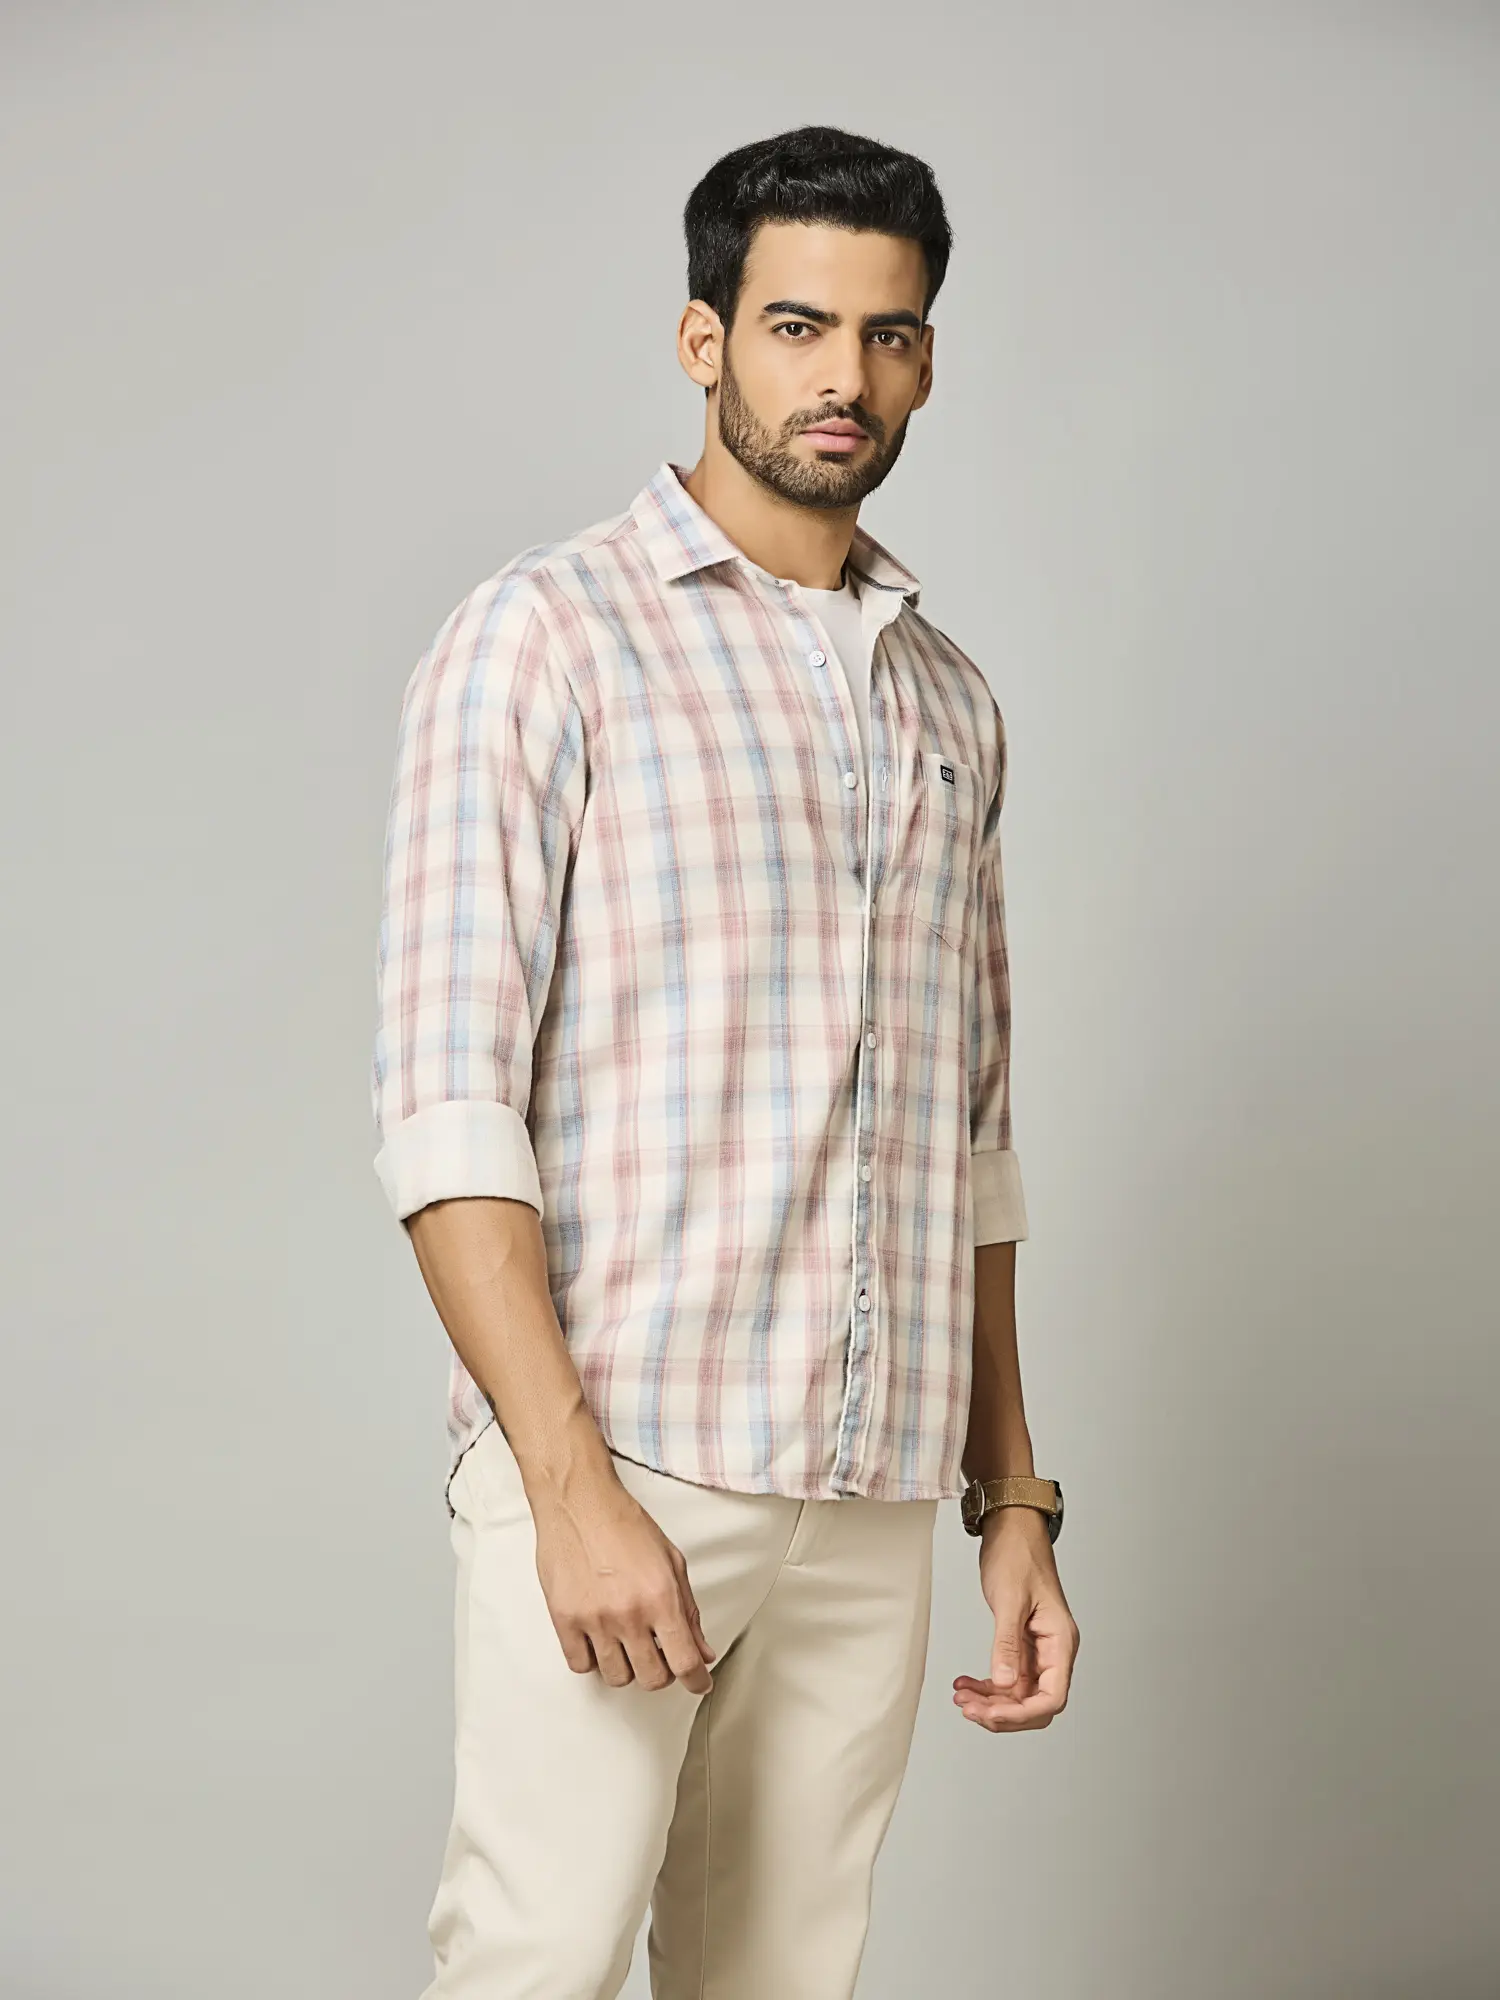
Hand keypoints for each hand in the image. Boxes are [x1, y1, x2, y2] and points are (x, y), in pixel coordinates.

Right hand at [529, 1468, 716, 1693]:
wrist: (579, 1502)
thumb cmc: (624, 1524)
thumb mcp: (672, 1562)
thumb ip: (689, 1611)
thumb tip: (702, 1650)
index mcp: (661, 1598)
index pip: (685, 1662)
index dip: (697, 1681)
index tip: (699, 1684)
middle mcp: (629, 1614)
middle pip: (652, 1678)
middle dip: (661, 1672)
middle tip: (659, 1655)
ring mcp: (594, 1620)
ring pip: (617, 1677)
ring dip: (627, 1666)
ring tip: (626, 1642)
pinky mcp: (564, 1619)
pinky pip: (581, 1665)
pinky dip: (592, 1659)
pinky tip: (598, 1639)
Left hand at [953, 1507, 1078, 1731]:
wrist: (1012, 1528)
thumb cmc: (1018, 1555)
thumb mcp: (1009, 1600)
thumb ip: (1007, 1644)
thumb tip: (1003, 1683)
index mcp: (1060, 1641)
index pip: (1052, 1697)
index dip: (1022, 1713)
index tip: (991, 1713)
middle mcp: (1054, 1650)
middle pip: (1035, 1703)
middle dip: (1002, 1712)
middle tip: (968, 1708)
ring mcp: (1038, 1649)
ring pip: (1019, 1694)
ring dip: (991, 1701)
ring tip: (961, 1698)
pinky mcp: (1022, 1644)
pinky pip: (1008, 1677)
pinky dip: (987, 1685)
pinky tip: (966, 1684)